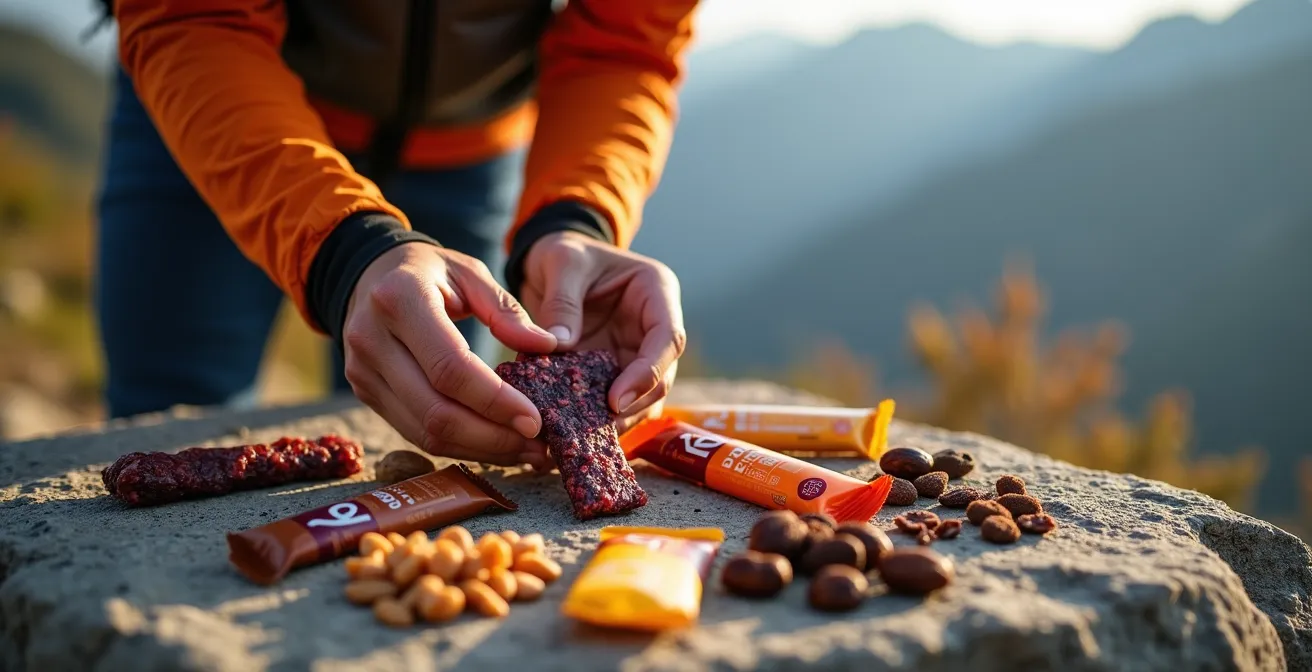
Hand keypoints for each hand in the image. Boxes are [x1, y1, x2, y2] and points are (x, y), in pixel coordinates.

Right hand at [342, 242, 557, 468]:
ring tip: (524, 450)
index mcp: (399, 298)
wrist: (368, 275)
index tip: (536, 420)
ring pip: (425, 432)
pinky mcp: (366, 393)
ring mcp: (363, 372)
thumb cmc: (429, 271)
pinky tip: (494, 443)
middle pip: (436, 411)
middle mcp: (372, 339)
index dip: (495, 401)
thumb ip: (506, 310)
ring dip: (480, 449)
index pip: (450, 367)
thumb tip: (546, 346)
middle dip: (493, 437)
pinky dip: (459, 445)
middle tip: (538, 445)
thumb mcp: (470, 272)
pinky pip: (416, 433)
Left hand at [520, 231, 686, 432]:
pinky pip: (610, 404)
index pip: (668, 338)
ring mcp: (634, 354)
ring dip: (615, 422)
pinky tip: (568, 436)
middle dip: (632, 407)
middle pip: (660, 378)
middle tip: (596, 431)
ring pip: (640, 399)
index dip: (648, 373)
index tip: (615, 399)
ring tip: (581, 439)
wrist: (550, 264)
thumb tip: (559, 347)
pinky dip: (592, 421)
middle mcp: (652, 329)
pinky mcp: (612, 373)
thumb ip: (562, 302)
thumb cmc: (564, 252)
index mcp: (655, 292)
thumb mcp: (561, 262)